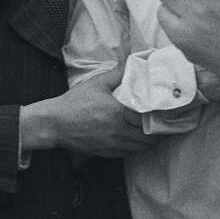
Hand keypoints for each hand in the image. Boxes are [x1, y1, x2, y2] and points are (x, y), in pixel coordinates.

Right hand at [28, 68, 156, 156]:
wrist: (55, 123)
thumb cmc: (74, 102)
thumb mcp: (96, 83)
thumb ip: (116, 74)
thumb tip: (130, 65)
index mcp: (118, 113)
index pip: (146, 120)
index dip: (158, 119)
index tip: (165, 115)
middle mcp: (118, 131)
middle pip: (146, 137)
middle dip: (157, 132)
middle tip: (162, 125)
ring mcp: (112, 144)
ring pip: (139, 148)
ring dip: (148, 142)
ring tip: (153, 134)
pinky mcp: (105, 152)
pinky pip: (127, 153)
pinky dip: (135, 148)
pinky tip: (136, 141)